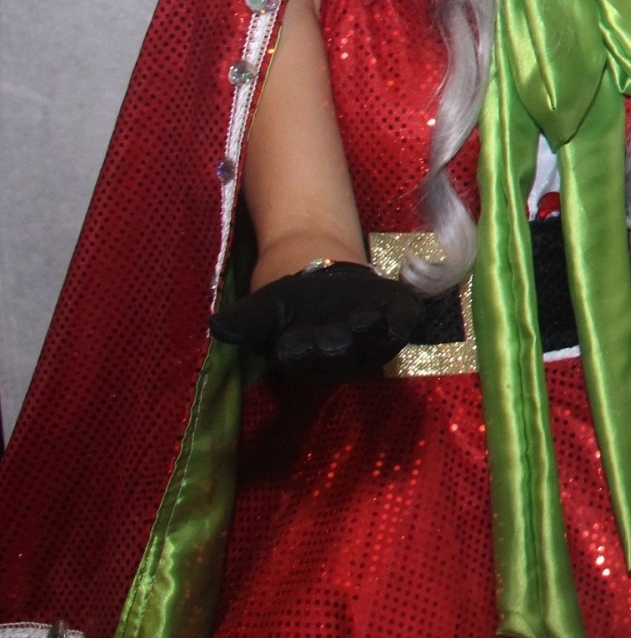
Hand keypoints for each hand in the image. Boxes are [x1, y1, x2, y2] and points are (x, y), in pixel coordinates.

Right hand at [208, 261, 422, 381]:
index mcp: (305, 358)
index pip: (300, 358)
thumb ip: (246, 320)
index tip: (291, 344)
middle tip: (333, 337)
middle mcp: (341, 358)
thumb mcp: (264, 308)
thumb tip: (218, 327)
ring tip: (366, 320)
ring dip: (372, 333)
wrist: (325, 278)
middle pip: (340, 356)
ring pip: (373, 344)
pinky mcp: (396, 320)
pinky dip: (404, 318)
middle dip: (336, 345)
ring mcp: (372, 342)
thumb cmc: (291, 302)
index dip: (298, 351)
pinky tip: (401, 312)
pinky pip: (403, 322)